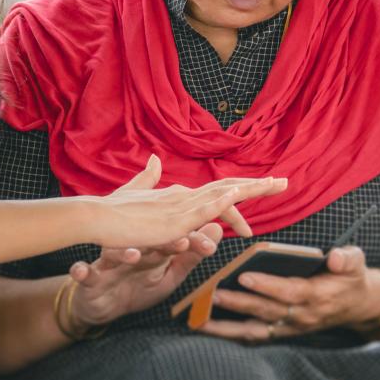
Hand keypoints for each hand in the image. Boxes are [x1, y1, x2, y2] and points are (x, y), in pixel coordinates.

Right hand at [63, 222, 223, 330]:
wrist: (100, 305)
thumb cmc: (136, 285)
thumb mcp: (167, 276)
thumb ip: (190, 257)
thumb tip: (218, 229)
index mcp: (150, 249)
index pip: (171, 242)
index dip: (190, 243)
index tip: (209, 246)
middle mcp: (130, 251)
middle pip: (146, 244)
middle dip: (163, 244)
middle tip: (181, 242)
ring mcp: (108, 263)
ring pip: (114, 254)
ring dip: (122, 253)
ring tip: (134, 254)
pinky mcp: (89, 279)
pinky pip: (83, 274)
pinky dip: (80, 272)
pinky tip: (80, 271)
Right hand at [92, 154, 287, 247]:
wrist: (95, 217)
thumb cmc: (113, 212)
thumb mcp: (135, 195)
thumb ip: (147, 178)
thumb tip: (155, 159)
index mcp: (178, 195)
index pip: (217, 191)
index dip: (241, 189)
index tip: (264, 187)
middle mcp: (184, 197)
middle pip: (227, 187)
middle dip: (257, 186)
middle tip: (284, 182)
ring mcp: (180, 208)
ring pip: (223, 194)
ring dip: (250, 189)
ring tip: (275, 185)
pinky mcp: (173, 221)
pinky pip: (202, 210)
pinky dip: (222, 202)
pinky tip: (239, 197)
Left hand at [197, 246, 379, 341]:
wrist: (356, 305)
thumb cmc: (349, 277)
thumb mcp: (355, 262)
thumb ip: (347, 259)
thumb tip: (335, 257)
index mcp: (317, 296)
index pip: (289, 292)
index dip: (267, 286)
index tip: (244, 277)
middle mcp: (301, 316)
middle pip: (266, 311)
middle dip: (238, 304)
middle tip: (213, 294)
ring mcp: (290, 327)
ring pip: (255, 330)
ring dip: (226, 327)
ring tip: (199, 319)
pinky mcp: (281, 332)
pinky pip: (254, 336)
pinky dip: (231, 334)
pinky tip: (207, 327)